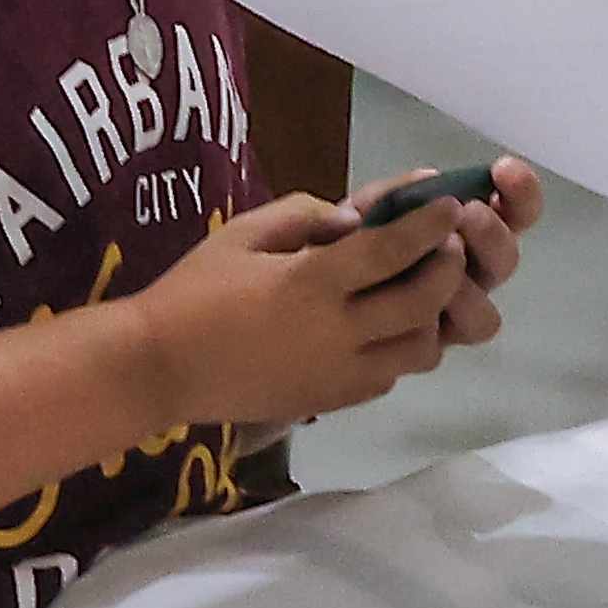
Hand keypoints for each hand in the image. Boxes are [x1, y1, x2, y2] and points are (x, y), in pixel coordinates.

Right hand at [133, 163, 533, 427]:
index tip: (449, 205)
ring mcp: (337, 375)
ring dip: (430, 317)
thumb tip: (359, 220)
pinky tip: (386, 326)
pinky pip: (388, 377)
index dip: (429, 225)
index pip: (392, 251)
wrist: (157, 368)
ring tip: (421, 291)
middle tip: (449, 246)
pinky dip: (400, 350)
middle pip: (421, 303)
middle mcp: (335, 333)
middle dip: (447, 270)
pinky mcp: (330, 402)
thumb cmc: (194, 291)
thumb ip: (305, 216)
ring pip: (418, 351)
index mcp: (310, 284)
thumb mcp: (243, 234)